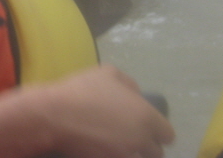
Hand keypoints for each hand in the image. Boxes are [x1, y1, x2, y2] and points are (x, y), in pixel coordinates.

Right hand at [35, 65, 174, 157]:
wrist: (54, 115)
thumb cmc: (82, 91)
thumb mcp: (107, 73)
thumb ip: (129, 83)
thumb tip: (137, 95)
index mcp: (146, 117)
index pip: (167, 134)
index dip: (157, 131)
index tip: (144, 129)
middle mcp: (142, 140)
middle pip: (155, 152)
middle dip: (145, 146)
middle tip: (127, 137)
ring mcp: (126, 155)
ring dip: (131, 153)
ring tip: (114, 145)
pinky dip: (114, 155)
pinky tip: (103, 149)